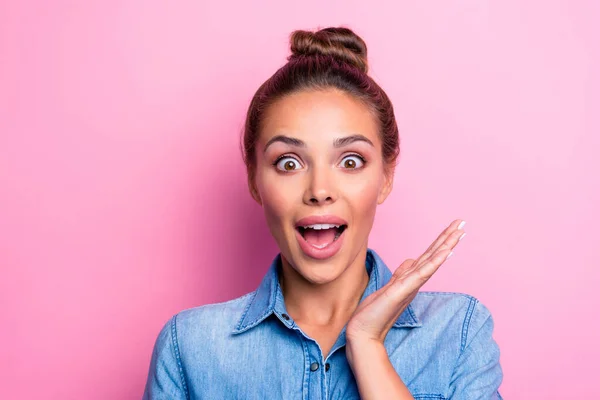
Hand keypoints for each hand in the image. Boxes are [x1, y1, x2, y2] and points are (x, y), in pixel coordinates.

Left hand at [346, 219, 466, 345]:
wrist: (364, 332)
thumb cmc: (375, 312)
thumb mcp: (389, 286)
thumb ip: (402, 273)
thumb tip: (411, 260)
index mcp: (410, 278)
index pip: (428, 256)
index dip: (440, 241)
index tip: (453, 228)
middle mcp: (414, 281)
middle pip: (434, 255)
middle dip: (448, 238)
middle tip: (462, 222)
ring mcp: (410, 285)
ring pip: (432, 261)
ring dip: (446, 245)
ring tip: (459, 232)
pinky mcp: (403, 290)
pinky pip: (423, 273)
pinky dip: (435, 261)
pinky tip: (446, 251)